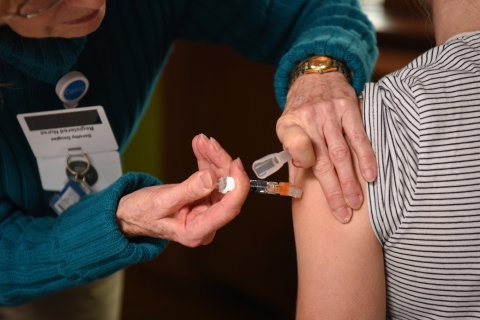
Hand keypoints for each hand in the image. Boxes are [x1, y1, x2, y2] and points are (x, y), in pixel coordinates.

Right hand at [116, 134, 249, 246]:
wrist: (128, 214)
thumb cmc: (140, 213)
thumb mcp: (161, 201)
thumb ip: (188, 191)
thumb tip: (212, 178)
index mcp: (197, 231)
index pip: (229, 209)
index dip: (237, 185)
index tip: (235, 163)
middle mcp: (205, 223)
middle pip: (226, 191)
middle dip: (221, 164)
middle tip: (209, 143)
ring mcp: (206, 212)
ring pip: (221, 181)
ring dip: (214, 159)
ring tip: (202, 141)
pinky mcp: (203, 201)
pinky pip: (212, 179)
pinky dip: (207, 161)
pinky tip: (201, 147)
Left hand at [277, 72, 376, 222]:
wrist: (316, 74)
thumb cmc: (301, 108)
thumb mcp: (287, 126)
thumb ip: (293, 153)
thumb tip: (295, 186)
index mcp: (289, 125)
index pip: (294, 147)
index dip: (302, 164)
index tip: (303, 188)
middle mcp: (309, 118)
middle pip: (322, 159)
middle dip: (332, 190)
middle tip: (341, 214)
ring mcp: (330, 113)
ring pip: (341, 152)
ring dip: (350, 180)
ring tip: (355, 203)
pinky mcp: (348, 109)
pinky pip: (358, 136)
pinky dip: (366, 157)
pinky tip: (371, 175)